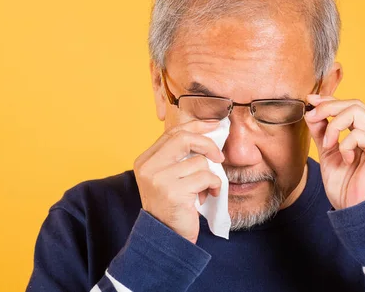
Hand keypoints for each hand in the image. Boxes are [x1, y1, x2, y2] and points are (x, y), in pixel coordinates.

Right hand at [133, 120, 224, 243]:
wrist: (166, 238)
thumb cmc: (172, 206)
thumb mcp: (168, 177)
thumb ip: (178, 157)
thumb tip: (207, 132)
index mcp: (145, 160)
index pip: (172, 133)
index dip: (195, 126)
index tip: (214, 126)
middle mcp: (148, 167)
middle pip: (184, 138)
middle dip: (207, 144)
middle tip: (219, 156)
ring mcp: (159, 179)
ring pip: (199, 161)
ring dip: (209, 176)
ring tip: (203, 190)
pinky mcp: (173, 192)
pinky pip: (206, 177)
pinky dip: (213, 186)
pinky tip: (207, 196)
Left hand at [304, 95, 364, 209]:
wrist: (355, 209)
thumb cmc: (345, 185)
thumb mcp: (327, 153)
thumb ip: (321, 132)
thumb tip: (311, 111)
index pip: (350, 105)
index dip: (329, 100)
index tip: (309, 101)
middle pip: (353, 103)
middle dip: (327, 107)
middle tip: (310, 118)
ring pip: (356, 111)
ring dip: (333, 125)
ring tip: (327, 144)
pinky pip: (359, 133)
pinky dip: (345, 144)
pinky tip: (346, 159)